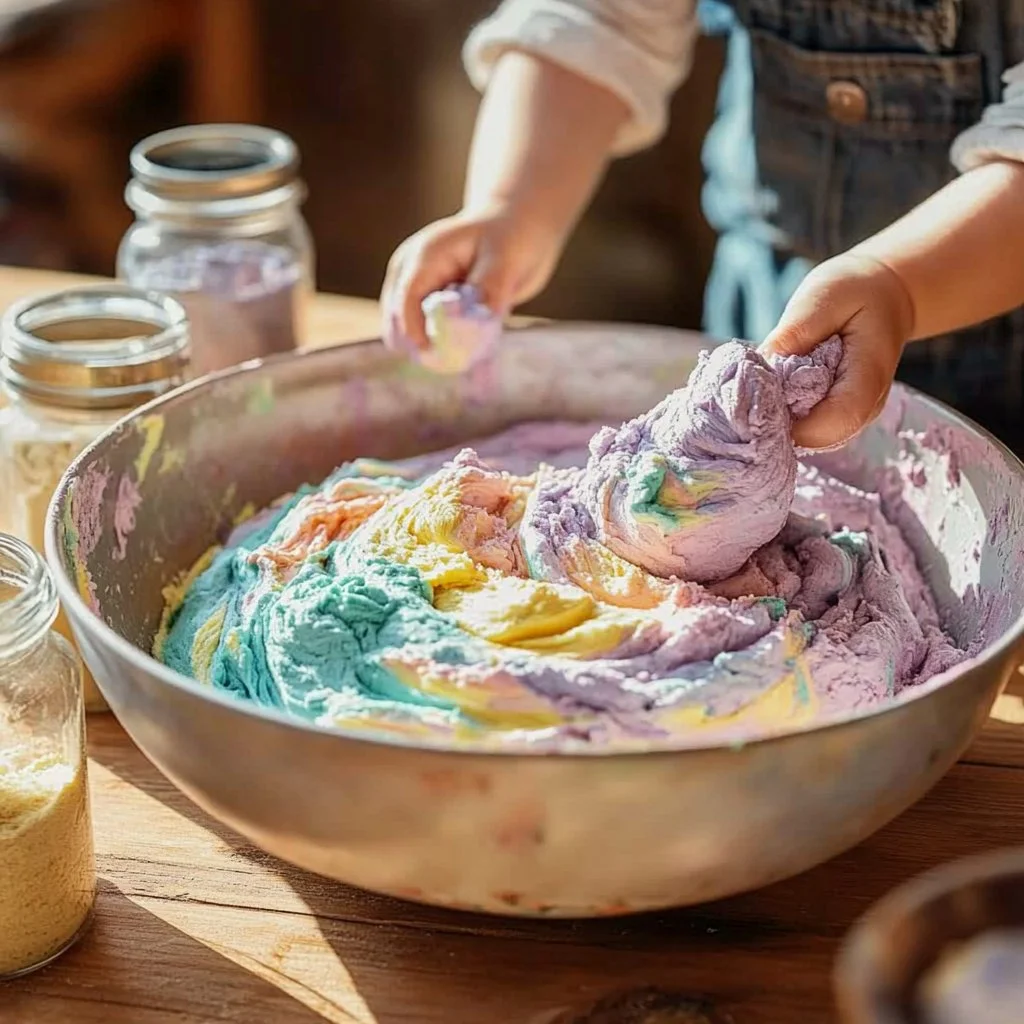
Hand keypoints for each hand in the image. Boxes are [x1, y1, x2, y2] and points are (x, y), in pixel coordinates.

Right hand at [380, 204, 561, 351]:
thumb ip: (489, 289)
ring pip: (406, 327)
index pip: (406, 296)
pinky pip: (425, 330)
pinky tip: (464, 351)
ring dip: (429, 345)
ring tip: (458, 358)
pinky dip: (440, 343)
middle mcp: (413, 269)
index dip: (413, 328)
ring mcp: (418, 286)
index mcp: (427, 255)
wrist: (516, 225)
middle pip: (397, 315)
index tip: (429, 352)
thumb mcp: (507, 260)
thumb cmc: (512, 236)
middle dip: (416, 341)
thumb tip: (477, 321)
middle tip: (445, 363)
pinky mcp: (429, 301)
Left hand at [760, 253, 913, 449]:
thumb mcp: (823, 297)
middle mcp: (865, 406)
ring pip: (809, 437)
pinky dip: (785, 414)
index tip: (760, 404)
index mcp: (869, 377)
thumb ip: (794, 333)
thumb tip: (759, 367)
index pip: (836, 421)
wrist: (885, 295)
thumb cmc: (856, 290)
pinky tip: (771, 391)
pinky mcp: (837, 413)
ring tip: (761, 388)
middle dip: (780, 425)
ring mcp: (853, 414)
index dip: (795, 425)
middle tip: (750, 394)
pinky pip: (807, 425)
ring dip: (780, 421)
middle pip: (818, 437)